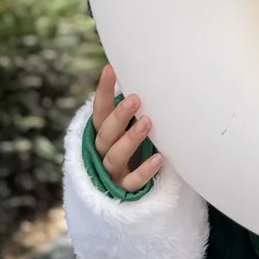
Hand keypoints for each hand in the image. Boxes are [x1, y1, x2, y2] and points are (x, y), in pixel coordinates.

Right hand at [91, 64, 163, 192]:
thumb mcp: (129, 126)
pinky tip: (158, 158)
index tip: (110, 68)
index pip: (99, 110)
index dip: (103, 91)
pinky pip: (132, 182)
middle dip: (119, 116)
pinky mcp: (124, 190)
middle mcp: (103, 151)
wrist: (129, 186)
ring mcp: (112, 172)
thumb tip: (149, 71)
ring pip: (115, 157)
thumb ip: (133, 108)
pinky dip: (144, 171)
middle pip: (106, 134)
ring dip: (130, 139)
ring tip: (148, 122)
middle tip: (136, 98)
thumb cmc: (133, 146)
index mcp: (103, 132)